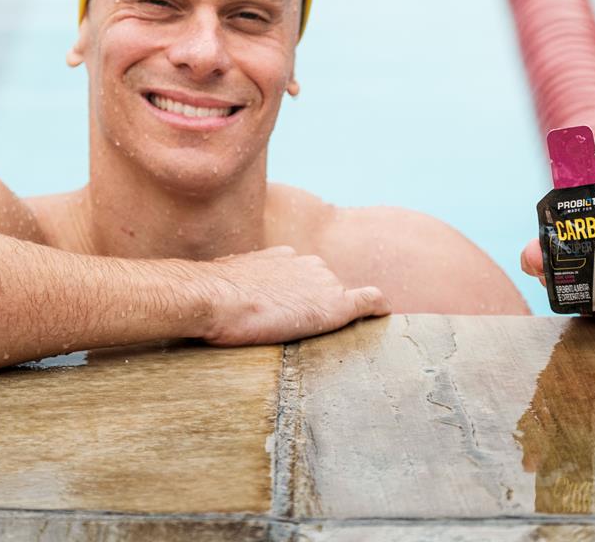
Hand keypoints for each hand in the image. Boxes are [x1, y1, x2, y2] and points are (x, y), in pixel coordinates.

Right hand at [199, 246, 391, 345]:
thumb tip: (223, 298)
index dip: (302, 294)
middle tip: (303, 331)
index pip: (303, 275)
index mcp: (283, 258)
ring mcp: (323, 282)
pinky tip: (384, 314)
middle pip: (326, 286)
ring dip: (337, 313)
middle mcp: (307, 264)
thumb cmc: (211, 295)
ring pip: (342, 297)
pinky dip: (377, 307)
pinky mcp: (334, 305)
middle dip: (319, 304)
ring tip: (327, 336)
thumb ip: (239, 286)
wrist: (214, 297)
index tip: (296, 309)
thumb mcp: (226, 282)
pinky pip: (368, 301)